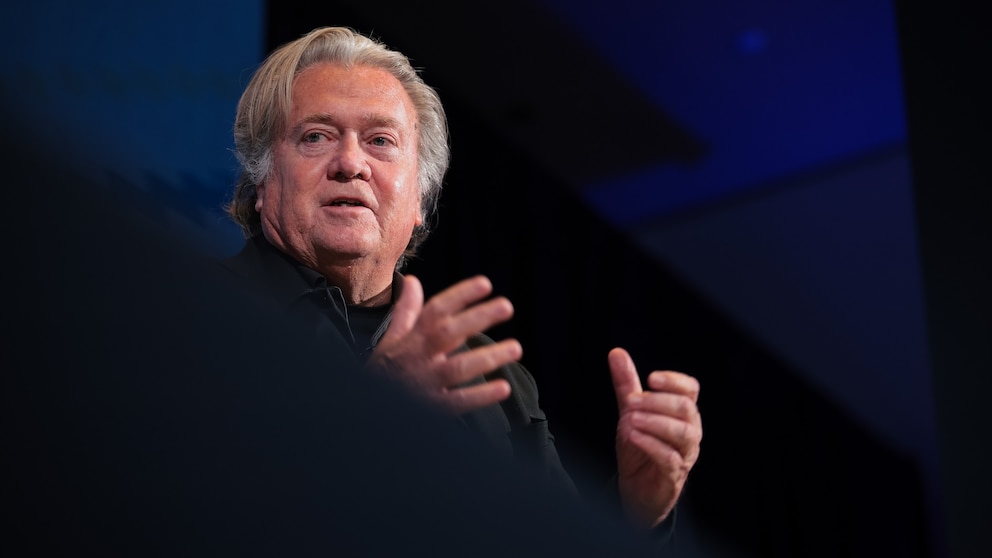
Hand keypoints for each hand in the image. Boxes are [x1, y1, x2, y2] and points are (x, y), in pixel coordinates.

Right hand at [366, 274, 520, 414]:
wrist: (367, 406)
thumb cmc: (385, 369)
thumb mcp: (392, 337)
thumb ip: (407, 310)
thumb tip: (413, 281)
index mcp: (411, 338)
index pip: (436, 310)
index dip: (460, 295)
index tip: (485, 284)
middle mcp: (418, 357)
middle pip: (448, 333)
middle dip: (477, 318)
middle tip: (506, 306)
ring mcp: (426, 383)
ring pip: (458, 368)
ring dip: (487, 357)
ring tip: (515, 348)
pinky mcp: (433, 408)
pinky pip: (458, 402)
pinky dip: (481, 396)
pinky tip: (503, 387)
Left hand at [610, 347, 701, 528]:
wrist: (636, 488)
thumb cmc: (640, 447)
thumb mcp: (630, 412)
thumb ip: (626, 384)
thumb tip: (616, 353)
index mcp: (682, 412)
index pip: (690, 389)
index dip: (674, 381)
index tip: (650, 378)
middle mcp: (690, 431)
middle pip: (686, 408)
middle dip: (657, 401)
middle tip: (631, 401)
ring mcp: (685, 453)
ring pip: (682, 433)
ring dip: (655, 422)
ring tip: (630, 419)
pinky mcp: (674, 474)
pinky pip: (669, 457)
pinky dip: (651, 444)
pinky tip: (633, 436)